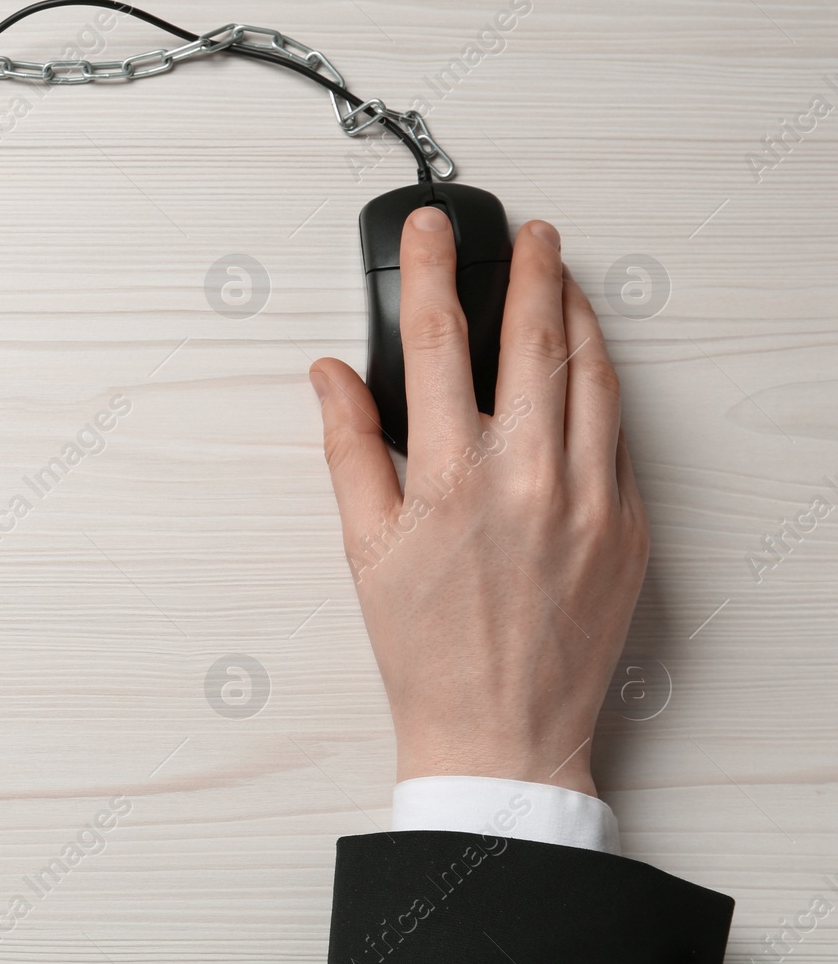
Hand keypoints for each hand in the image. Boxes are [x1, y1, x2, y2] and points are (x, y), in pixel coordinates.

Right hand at [309, 208, 647, 797]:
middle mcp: (530, 480)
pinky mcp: (630, 526)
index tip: (431, 230)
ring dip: (579, 315)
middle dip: (530, 269)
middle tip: (526, 232)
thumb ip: (349, 448)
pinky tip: (589, 366)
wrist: (501, 733)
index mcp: (452, 480)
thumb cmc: (426, 651)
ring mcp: (591, 501)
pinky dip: (605, 385)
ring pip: (594, 376)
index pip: (441, 342)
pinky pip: (620, 433)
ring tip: (566, 278)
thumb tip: (332, 376)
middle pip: (534, 340)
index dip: (432, 271)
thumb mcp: (365, 548)